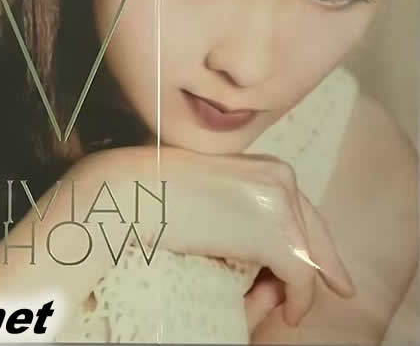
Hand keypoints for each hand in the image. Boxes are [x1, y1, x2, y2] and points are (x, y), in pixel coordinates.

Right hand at [76, 146, 354, 327]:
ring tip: (290, 308)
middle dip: (326, 261)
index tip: (323, 259)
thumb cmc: (158, 189)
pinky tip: (289, 313)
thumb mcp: (211, 188)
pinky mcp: (275, 235)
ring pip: (309, 256)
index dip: (312, 236)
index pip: (299, 206)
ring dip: (301, 286)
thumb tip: (262, 246)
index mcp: (265, 164)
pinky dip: (299, 300)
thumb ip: (242, 206)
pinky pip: (300, 277)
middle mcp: (281, 177)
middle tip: (341, 287)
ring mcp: (281, 204)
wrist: (136, 191)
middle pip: (314, 229)